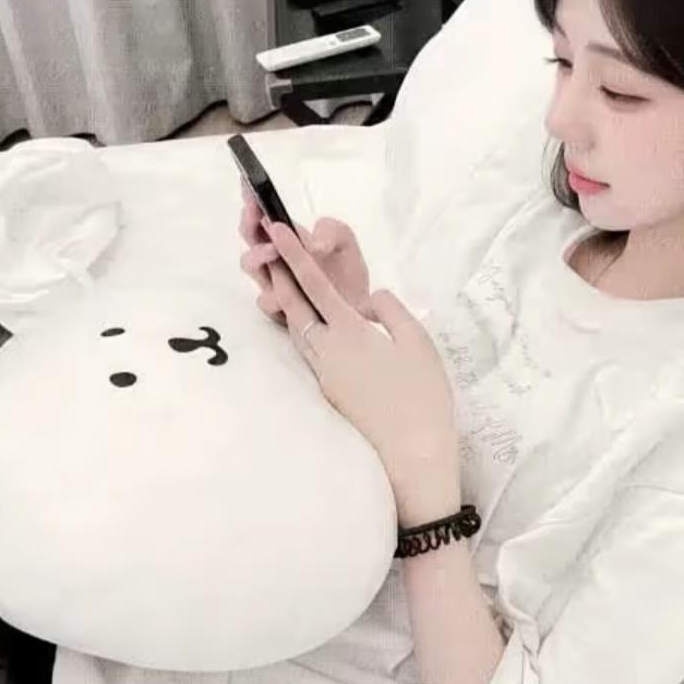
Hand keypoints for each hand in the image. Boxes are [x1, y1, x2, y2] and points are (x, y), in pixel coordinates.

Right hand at [237, 178, 370, 326]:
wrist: (360, 311)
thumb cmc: (347, 275)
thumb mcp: (345, 242)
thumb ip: (332, 231)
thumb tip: (314, 244)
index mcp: (287, 238)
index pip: (262, 215)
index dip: (252, 198)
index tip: (249, 184)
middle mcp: (275, 258)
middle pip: (249, 236)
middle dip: (250, 222)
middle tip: (260, 215)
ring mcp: (275, 282)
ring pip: (250, 266)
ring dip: (258, 255)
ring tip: (275, 250)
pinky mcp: (280, 308)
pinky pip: (266, 300)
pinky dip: (274, 293)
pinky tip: (285, 291)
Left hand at [263, 220, 459, 504]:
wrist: (411, 455)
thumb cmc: (422, 395)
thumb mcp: (417, 343)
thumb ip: (391, 312)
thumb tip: (371, 299)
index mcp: (350, 332)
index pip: (315, 285)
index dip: (295, 254)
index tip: (277, 228)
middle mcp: (328, 351)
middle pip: (294, 307)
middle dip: (277, 275)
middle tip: (262, 249)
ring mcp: (325, 374)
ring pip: (298, 331)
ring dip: (286, 303)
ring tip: (277, 282)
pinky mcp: (329, 392)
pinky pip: (309, 351)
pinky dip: (302, 329)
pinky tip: (308, 325)